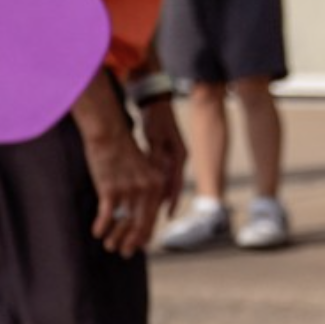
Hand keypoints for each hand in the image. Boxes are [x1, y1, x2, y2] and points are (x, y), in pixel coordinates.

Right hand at [80, 121, 165, 255]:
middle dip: (131, 243)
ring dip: (115, 239)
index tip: (138, 247)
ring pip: (123, 225)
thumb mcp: (140, 170)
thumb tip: (138, 216)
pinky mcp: (111, 189)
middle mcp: (146, 189)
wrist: (109, 132)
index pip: (152, 219)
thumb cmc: (122, 152)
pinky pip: (107, 217)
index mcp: (156, 185)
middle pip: (140, 226)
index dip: (145, 236)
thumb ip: (145, 190)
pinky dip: (101, 227)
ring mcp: (129, 190)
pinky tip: (96, 232)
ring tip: (109, 245)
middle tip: (125, 253)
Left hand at [135, 96, 186, 213]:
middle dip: (163, 203)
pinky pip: (162, 176)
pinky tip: (145, 196)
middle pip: (172, 186)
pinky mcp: (165, 156)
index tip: (168, 216)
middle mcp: (179, 159)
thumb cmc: (155, 118)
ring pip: (166, 183)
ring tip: (148, 213)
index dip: (173, 201)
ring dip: (158, 197)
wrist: (156, 104)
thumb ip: (155, 155)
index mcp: (179, 155)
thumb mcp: (155, 137)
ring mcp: (173, 158)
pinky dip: (155, 186)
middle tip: (154, 219)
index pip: (177, 183)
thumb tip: (154, 174)